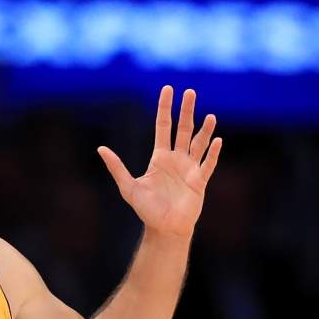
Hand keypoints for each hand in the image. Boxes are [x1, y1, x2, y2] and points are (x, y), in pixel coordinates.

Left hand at [97, 86, 221, 238]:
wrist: (164, 228)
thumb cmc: (147, 210)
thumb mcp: (128, 187)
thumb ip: (117, 167)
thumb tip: (101, 149)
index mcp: (160, 157)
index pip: (163, 126)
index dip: (165, 108)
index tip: (168, 90)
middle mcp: (177, 159)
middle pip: (183, 129)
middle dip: (186, 110)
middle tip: (190, 91)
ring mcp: (190, 168)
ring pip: (199, 143)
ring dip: (205, 129)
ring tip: (210, 115)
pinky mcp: (199, 181)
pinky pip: (207, 164)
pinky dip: (213, 153)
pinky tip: (217, 140)